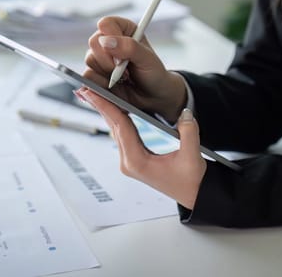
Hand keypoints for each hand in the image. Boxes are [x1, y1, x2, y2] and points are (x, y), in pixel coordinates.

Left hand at [77, 87, 206, 209]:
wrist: (195, 194)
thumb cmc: (191, 181)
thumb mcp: (192, 156)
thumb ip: (188, 132)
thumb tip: (184, 113)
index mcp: (137, 162)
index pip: (120, 127)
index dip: (107, 106)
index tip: (92, 92)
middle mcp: (129, 163)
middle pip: (113, 128)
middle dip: (101, 106)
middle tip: (86, 87)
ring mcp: (130, 162)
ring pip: (116, 131)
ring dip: (108, 112)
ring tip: (95, 94)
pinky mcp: (135, 160)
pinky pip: (123, 135)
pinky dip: (117, 120)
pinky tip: (113, 109)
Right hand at [83, 16, 186, 121]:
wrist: (152, 95)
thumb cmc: (153, 73)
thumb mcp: (147, 59)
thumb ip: (129, 47)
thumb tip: (106, 41)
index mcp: (123, 29)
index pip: (106, 24)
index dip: (112, 39)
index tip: (123, 55)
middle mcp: (109, 40)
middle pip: (94, 42)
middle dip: (109, 60)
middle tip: (125, 71)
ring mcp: (100, 57)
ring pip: (90, 59)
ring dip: (107, 73)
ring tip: (124, 78)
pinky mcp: (95, 73)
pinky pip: (87, 76)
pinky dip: (101, 83)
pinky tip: (115, 85)